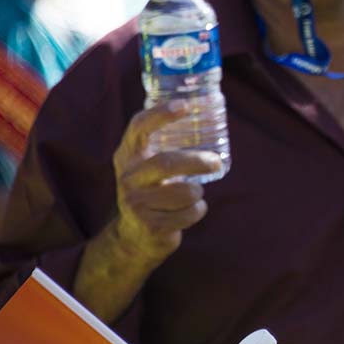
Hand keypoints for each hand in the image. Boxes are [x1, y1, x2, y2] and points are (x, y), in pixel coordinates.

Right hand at [111, 101, 222, 263]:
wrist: (134, 237)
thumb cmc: (152, 191)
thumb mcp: (147, 166)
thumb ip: (163, 144)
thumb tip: (205, 111)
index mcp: (128, 156)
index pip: (139, 128)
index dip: (160, 114)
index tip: (185, 106)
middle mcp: (128, 178)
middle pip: (166, 163)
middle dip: (197, 162)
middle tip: (215, 162)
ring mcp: (136, 203)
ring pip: (185, 192)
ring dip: (198, 192)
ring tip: (194, 192)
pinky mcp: (151, 226)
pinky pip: (189, 214)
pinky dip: (198, 211)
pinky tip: (190, 211)